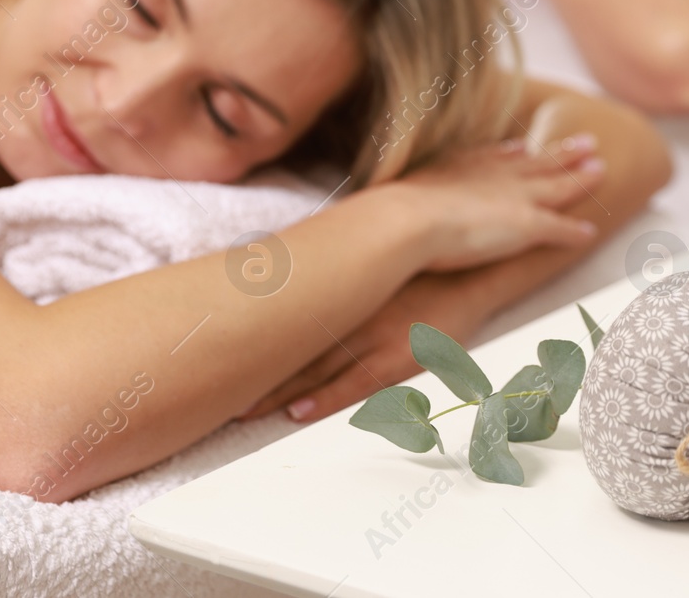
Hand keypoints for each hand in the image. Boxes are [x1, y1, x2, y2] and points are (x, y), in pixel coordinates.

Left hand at [235, 269, 492, 423]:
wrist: (470, 276)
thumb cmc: (418, 276)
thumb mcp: (371, 276)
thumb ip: (335, 288)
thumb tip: (289, 294)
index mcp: (342, 294)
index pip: (287, 318)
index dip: (253, 339)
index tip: (220, 353)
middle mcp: (351, 315)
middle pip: (293, 348)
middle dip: (256, 372)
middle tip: (218, 392)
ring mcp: (373, 338)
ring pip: (316, 370)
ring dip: (279, 391)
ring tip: (243, 410)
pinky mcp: (399, 359)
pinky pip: (355, 385)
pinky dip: (325, 399)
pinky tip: (299, 412)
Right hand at [395, 133, 605, 272]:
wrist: (407, 219)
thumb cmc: (392, 211)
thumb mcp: (393, 196)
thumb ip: (394, 202)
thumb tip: (371, 213)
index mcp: (465, 165)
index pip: (496, 155)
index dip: (514, 152)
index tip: (526, 145)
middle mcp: (494, 176)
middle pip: (537, 161)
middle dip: (562, 152)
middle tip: (586, 141)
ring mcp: (514, 199)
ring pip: (558, 186)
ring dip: (581, 179)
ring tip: (601, 171)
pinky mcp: (527, 225)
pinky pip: (559, 229)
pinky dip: (574, 231)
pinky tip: (590, 232)